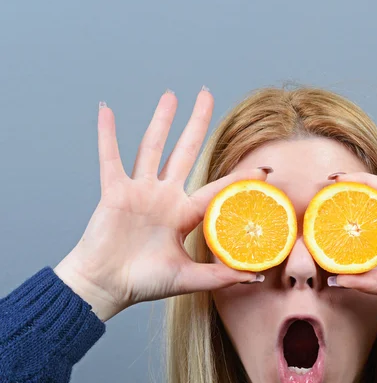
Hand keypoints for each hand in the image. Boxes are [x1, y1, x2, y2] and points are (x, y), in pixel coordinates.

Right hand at [54, 88, 266, 322]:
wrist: (107, 286)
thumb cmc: (145, 282)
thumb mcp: (188, 279)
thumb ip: (219, 277)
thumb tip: (255, 279)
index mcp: (184, 215)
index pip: (217, 191)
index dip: (240, 179)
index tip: (264, 167)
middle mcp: (164, 197)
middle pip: (184, 152)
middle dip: (197, 125)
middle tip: (207, 96)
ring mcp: (139, 191)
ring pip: (152, 147)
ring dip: (161, 121)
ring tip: (172, 96)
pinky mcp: (114, 192)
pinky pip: (109, 158)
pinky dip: (107, 135)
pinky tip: (107, 111)